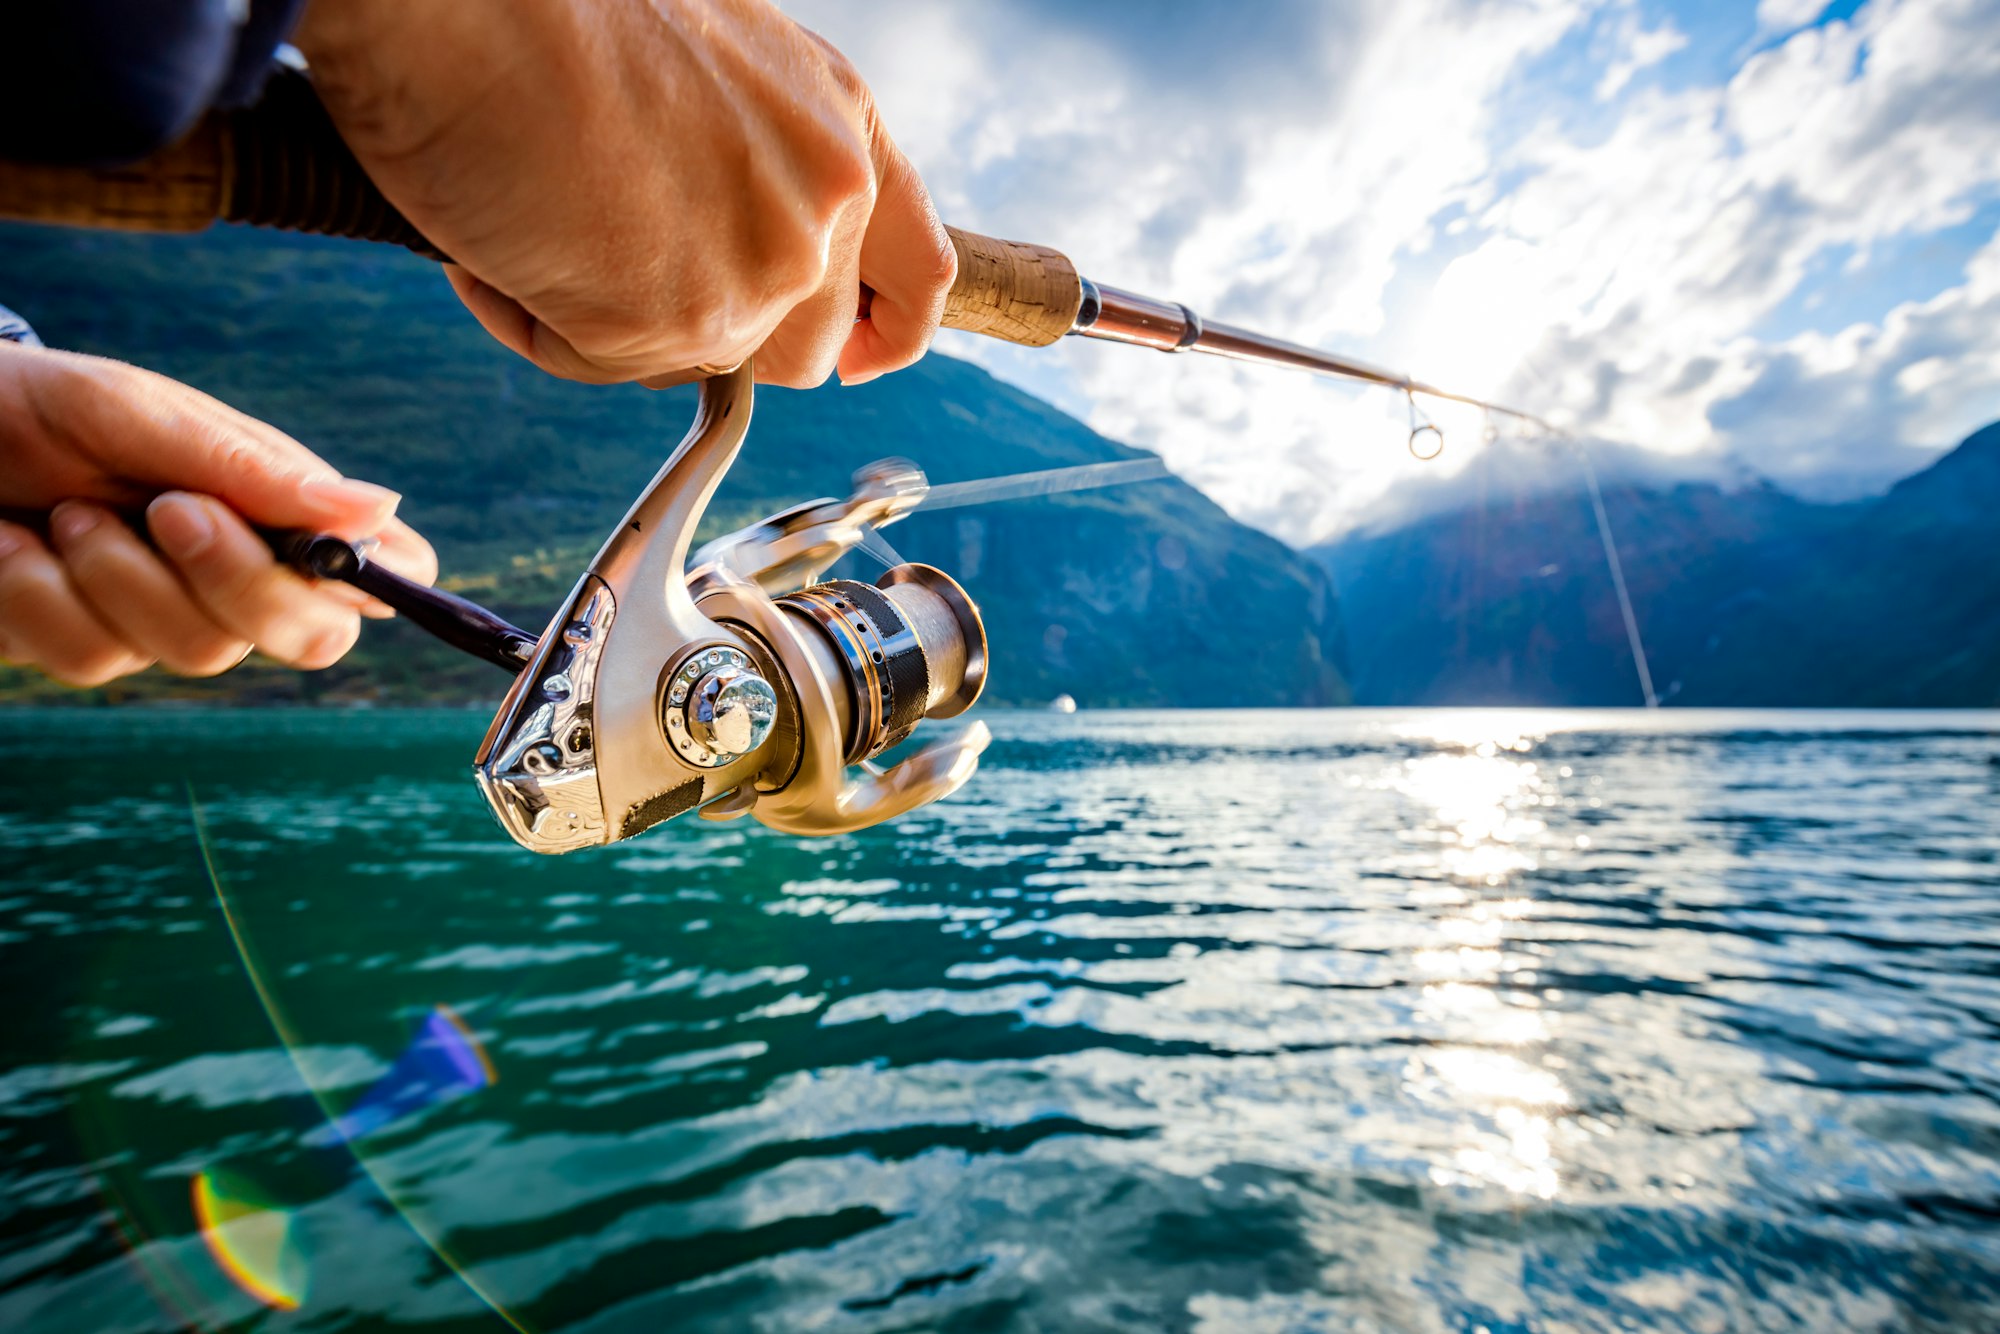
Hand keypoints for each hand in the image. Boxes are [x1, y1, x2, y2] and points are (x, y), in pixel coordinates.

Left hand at [0, 343, 435, 685]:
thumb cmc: (45, 403)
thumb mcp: (146, 415)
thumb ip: (254, 470)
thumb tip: (380, 510)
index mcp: (279, 509)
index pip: (383, 572)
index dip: (381, 583)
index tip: (334, 560)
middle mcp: (240, 573)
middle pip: (311, 637)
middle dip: (239, 582)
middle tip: (170, 508)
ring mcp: (167, 618)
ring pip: (197, 653)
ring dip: (116, 573)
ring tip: (66, 508)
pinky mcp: (88, 645)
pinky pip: (92, 662)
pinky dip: (39, 595)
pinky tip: (12, 544)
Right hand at [294, 0, 956, 389]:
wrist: (464, 9)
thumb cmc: (557, 19)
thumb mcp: (713, 78)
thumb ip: (758, 169)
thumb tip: (725, 246)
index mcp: (842, 128)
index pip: (918, 271)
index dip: (888, 330)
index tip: (857, 358)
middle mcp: (826, 200)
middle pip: (807, 347)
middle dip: (727, 334)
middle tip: (631, 271)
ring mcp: (765, 266)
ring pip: (702, 364)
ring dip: (621, 323)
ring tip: (547, 224)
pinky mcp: (684, 321)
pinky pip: (605, 365)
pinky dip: (539, 320)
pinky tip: (501, 242)